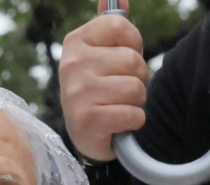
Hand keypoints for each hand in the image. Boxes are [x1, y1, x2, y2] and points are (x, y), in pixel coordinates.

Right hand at [59, 0, 150, 162]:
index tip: (123, 58)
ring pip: (135, 88)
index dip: (132, 42)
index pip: (119, 25)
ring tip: (119, 105)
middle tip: (121, 88)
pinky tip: (119, 123)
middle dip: (137, 77)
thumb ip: (111, 25)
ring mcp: (77, 93)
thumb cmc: (100, 87)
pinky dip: (134, 121)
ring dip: (137, 101)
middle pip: (132, 59)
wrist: (86, 134)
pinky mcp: (87, 120)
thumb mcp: (101, 53)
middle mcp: (72, 65)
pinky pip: (132, 114)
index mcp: (76, 42)